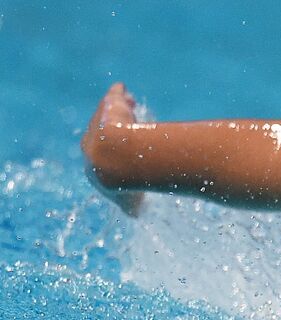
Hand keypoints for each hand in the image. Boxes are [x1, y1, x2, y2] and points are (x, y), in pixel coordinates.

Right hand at [81, 83, 144, 216]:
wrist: (117, 161)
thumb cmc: (125, 184)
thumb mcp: (130, 203)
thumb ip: (131, 208)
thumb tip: (136, 215)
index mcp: (93, 162)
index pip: (102, 155)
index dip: (115, 154)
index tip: (126, 153)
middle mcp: (92, 139)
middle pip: (103, 130)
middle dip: (115, 128)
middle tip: (128, 126)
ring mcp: (101, 121)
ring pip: (111, 114)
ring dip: (120, 109)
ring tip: (132, 105)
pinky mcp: (110, 105)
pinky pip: (114, 96)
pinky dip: (118, 93)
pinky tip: (124, 90)